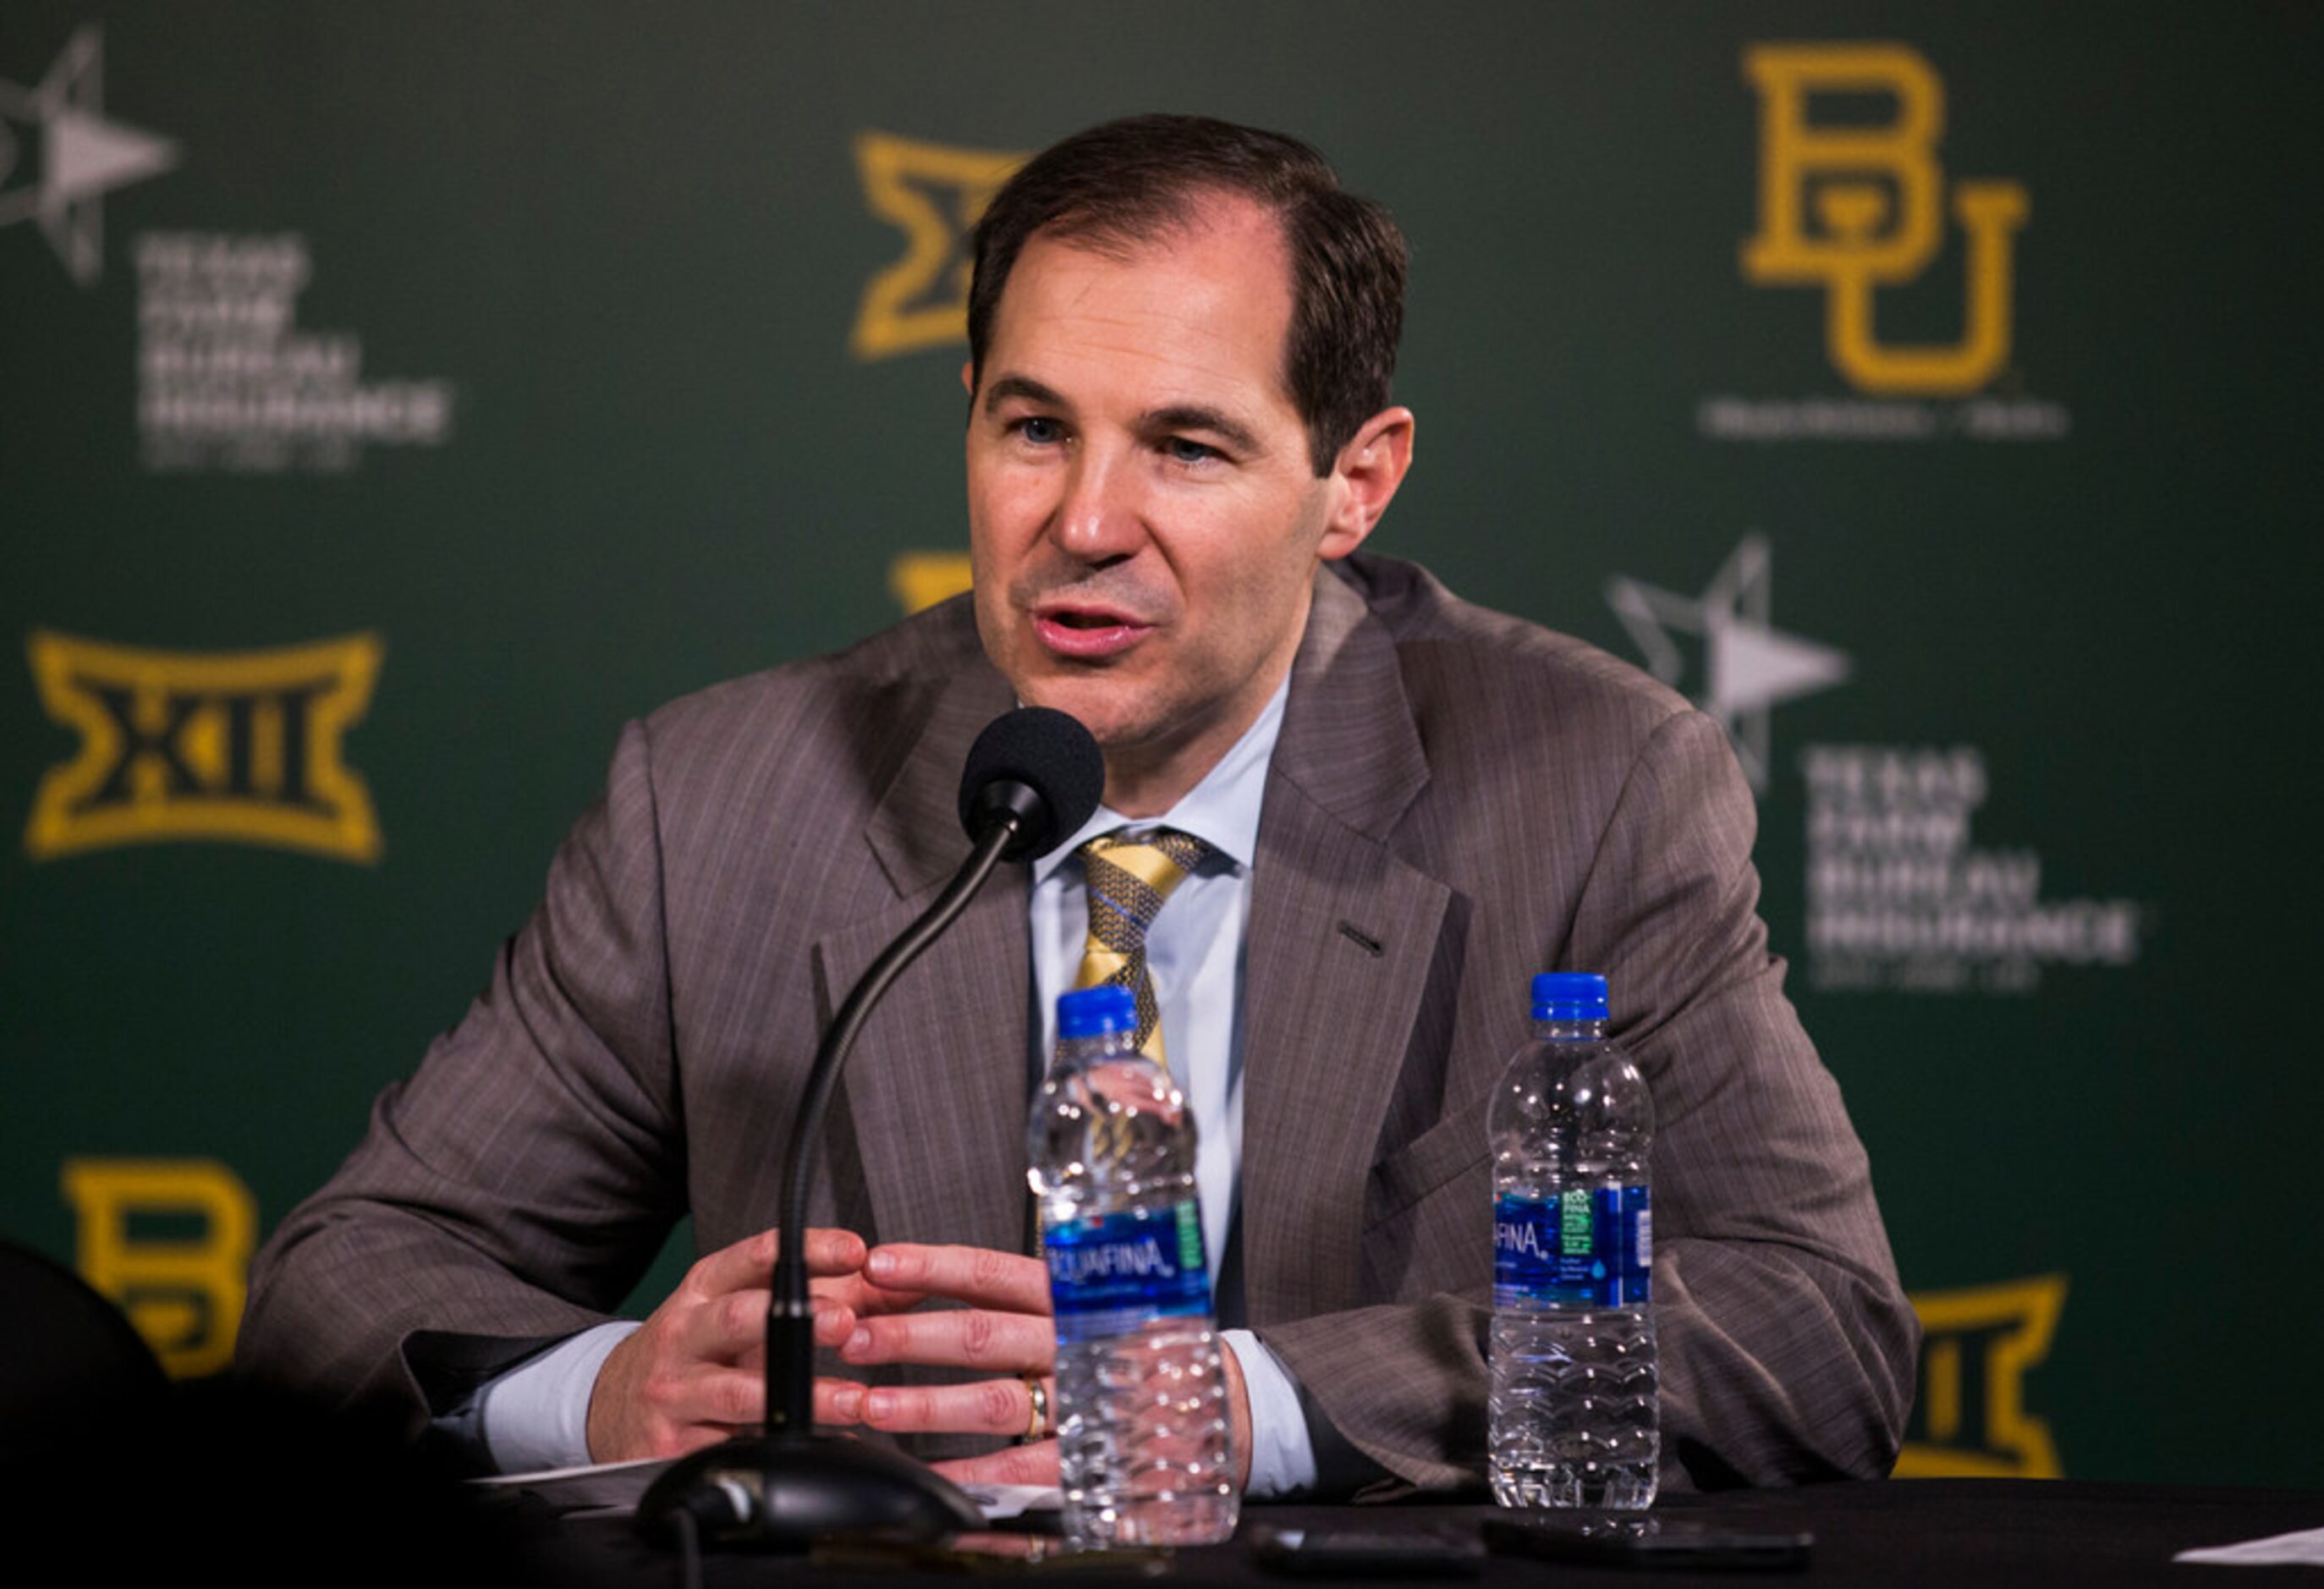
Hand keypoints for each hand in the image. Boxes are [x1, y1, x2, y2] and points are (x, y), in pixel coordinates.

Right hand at [585, 1226, 867, 1462]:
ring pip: (740, 1395)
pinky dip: (778, 1449)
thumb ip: (815, 1294)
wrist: (607, 1406)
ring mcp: (674, 1392)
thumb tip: (892, 1283)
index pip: (757, 1257)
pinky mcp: (670, 1445)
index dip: (808, 1250)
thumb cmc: (692, 1352)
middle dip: (797, 1321)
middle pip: (738, 1318)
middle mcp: (684, 1334)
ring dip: (804, 1398)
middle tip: (847, 1323)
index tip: (855, 1252)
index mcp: (702, 1290)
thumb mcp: (736, 1310)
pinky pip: (730, 1449)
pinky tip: (816, 1449)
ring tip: (853, 1399)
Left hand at [827, 1243, 1254, 1490]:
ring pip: (994, 1401)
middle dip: (909, 1336)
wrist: (1227, 1403)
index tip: (879, 1262)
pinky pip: (1023, 1468)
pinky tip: (928, 1474)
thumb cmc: (1143, 1344)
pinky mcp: (1094, 1459)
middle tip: (851, 1335)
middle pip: (982, 1334)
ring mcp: (1085, 1401)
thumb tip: (926, 1285)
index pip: (993, 1273)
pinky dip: (973, 1473)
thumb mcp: (1090, 1302)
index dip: (932, 1267)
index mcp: (1073, 1296)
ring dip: (925, 1406)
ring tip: (869, 1406)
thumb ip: (1019, 1297)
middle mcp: (1076, 1342)